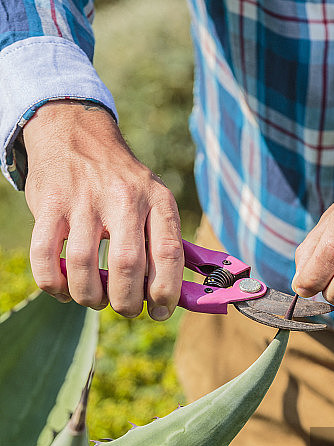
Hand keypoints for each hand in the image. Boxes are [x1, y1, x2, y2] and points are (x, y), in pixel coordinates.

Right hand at [23, 100, 182, 319]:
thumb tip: (176, 297)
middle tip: (125, 308)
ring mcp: (83, 199)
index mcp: (157, 200)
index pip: (169, 254)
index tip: (159, 310)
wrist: (77, 134)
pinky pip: (44, 256)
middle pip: (128, 266)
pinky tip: (62, 289)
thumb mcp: (155, 199)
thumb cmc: (122, 183)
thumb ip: (165, 242)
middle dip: (126, 302)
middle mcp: (124, 197)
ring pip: (83, 265)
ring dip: (88, 296)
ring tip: (94, 299)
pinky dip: (52, 283)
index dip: (166, 292)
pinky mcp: (49, 203)